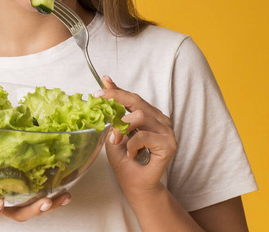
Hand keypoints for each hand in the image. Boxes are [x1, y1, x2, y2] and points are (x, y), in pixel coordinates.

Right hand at [0, 170, 71, 222]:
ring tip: (60, 197)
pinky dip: (54, 198)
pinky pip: (39, 201)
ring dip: (46, 204)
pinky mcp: (22, 199)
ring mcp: (10, 205)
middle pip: (12, 213)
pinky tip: (67, 192)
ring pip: (28, 209)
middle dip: (29, 209)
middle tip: (44, 203)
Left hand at [94, 76, 176, 195]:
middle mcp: (160, 119)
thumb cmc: (125, 159)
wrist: (136, 184)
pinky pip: (144, 135)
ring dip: (122, 128)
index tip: (99, 87)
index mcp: (149, 114)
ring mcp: (166, 130)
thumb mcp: (114, 131)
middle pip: (137, 101)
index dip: (115, 90)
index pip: (132, 97)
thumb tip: (105, 83)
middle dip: (116, 100)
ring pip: (140, 116)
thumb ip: (113, 112)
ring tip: (115, 141)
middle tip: (99, 102)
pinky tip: (131, 154)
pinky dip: (132, 144)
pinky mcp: (169, 144)